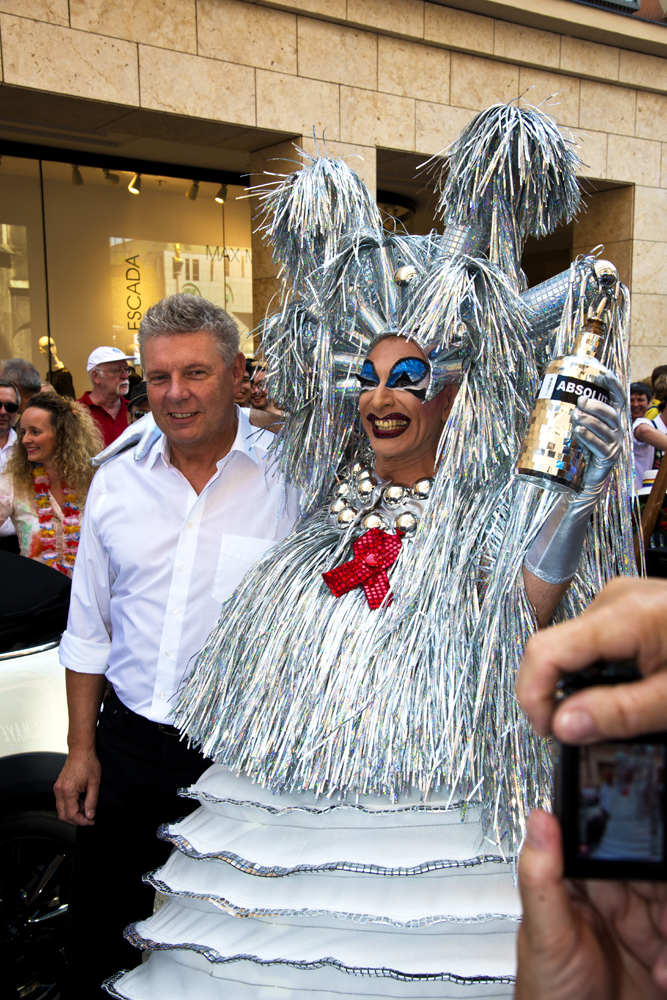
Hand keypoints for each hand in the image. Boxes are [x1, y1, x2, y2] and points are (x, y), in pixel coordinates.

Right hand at [54, 748, 100, 825]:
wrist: (80, 750)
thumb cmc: (87, 762)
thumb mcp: (94, 783)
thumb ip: (92, 801)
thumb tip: (89, 815)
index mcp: (68, 790)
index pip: (71, 815)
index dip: (82, 821)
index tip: (91, 821)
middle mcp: (59, 790)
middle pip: (63, 815)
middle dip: (77, 819)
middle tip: (89, 815)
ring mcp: (57, 789)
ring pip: (61, 810)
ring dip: (74, 812)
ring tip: (86, 804)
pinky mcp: (58, 787)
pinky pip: (61, 802)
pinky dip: (71, 805)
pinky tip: (80, 799)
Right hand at [91, 412, 159, 466]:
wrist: (160, 413)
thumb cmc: (156, 423)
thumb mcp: (151, 434)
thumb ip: (144, 445)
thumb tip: (135, 458)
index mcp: (128, 434)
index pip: (114, 447)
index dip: (104, 455)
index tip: (94, 461)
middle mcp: (127, 435)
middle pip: (112, 447)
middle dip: (102, 455)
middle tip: (92, 463)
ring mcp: (130, 436)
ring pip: (117, 447)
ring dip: (109, 454)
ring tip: (101, 461)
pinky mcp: (134, 437)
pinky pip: (123, 447)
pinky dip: (117, 452)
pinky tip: (117, 457)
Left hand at [516, 810, 666, 999]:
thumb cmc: (545, 996)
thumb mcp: (543, 935)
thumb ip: (542, 878)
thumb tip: (540, 819)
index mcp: (585, 885)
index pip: (617, 849)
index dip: (639, 847)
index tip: (655, 848)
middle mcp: (618, 903)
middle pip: (656, 877)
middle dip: (665, 889)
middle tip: (664, 921)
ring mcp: (644, 934)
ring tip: (661, 964)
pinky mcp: (663, 962)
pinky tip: (663, 978)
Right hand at [517, 577, 666, 742]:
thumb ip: (618, 713)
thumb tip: (565, 726)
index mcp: (622, 615)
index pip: (543, 652)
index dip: (533, 696)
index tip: (548, 731)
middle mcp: (613, 599)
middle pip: (555, 649)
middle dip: (561, 695)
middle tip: (584, 734)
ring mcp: (620, 600)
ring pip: (574, 647)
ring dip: (583, 685)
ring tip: (613, 714)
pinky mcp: (630, 608)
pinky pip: (596, 642)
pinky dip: (600, 672)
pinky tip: (627, 691)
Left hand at [571, 372, 625, 490]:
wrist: (582, 481)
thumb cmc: (578, 452)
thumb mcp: (577, 430)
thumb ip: (571, 414)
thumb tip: (547, 395)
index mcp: (612, 420)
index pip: (618, 399)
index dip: (613, 386)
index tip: (603, 374)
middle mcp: (617, 430)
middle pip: (611, 413)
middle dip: (595, 405)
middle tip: (579, 401)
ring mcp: (615, 444)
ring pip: (605, 428)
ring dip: (589, 419)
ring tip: (575, 415)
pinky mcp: (608, 457)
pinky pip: (600, 445)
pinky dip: (589, 437)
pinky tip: (578, 430)